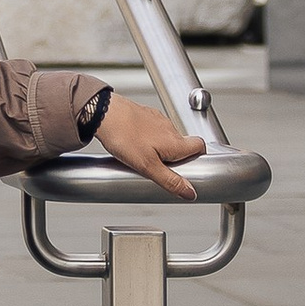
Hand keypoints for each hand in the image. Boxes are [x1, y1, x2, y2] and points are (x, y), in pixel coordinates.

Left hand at [91, 98, 205, 199]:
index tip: (191, 168)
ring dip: (162, 148)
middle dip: (177, 157)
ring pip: (168, 137)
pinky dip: (150, 139)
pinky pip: (154, 130)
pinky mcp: (145, 115)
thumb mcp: (148, 167)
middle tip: (161, 169)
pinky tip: (136, 145)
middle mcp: (169, 128)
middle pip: (183, 144)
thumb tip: (190, 192)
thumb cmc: (124, 136)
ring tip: (146, 158)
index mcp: (175, 141)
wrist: (104, 113)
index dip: (199, 158)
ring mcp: (157, 119)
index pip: (200, 147)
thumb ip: (170, 181)